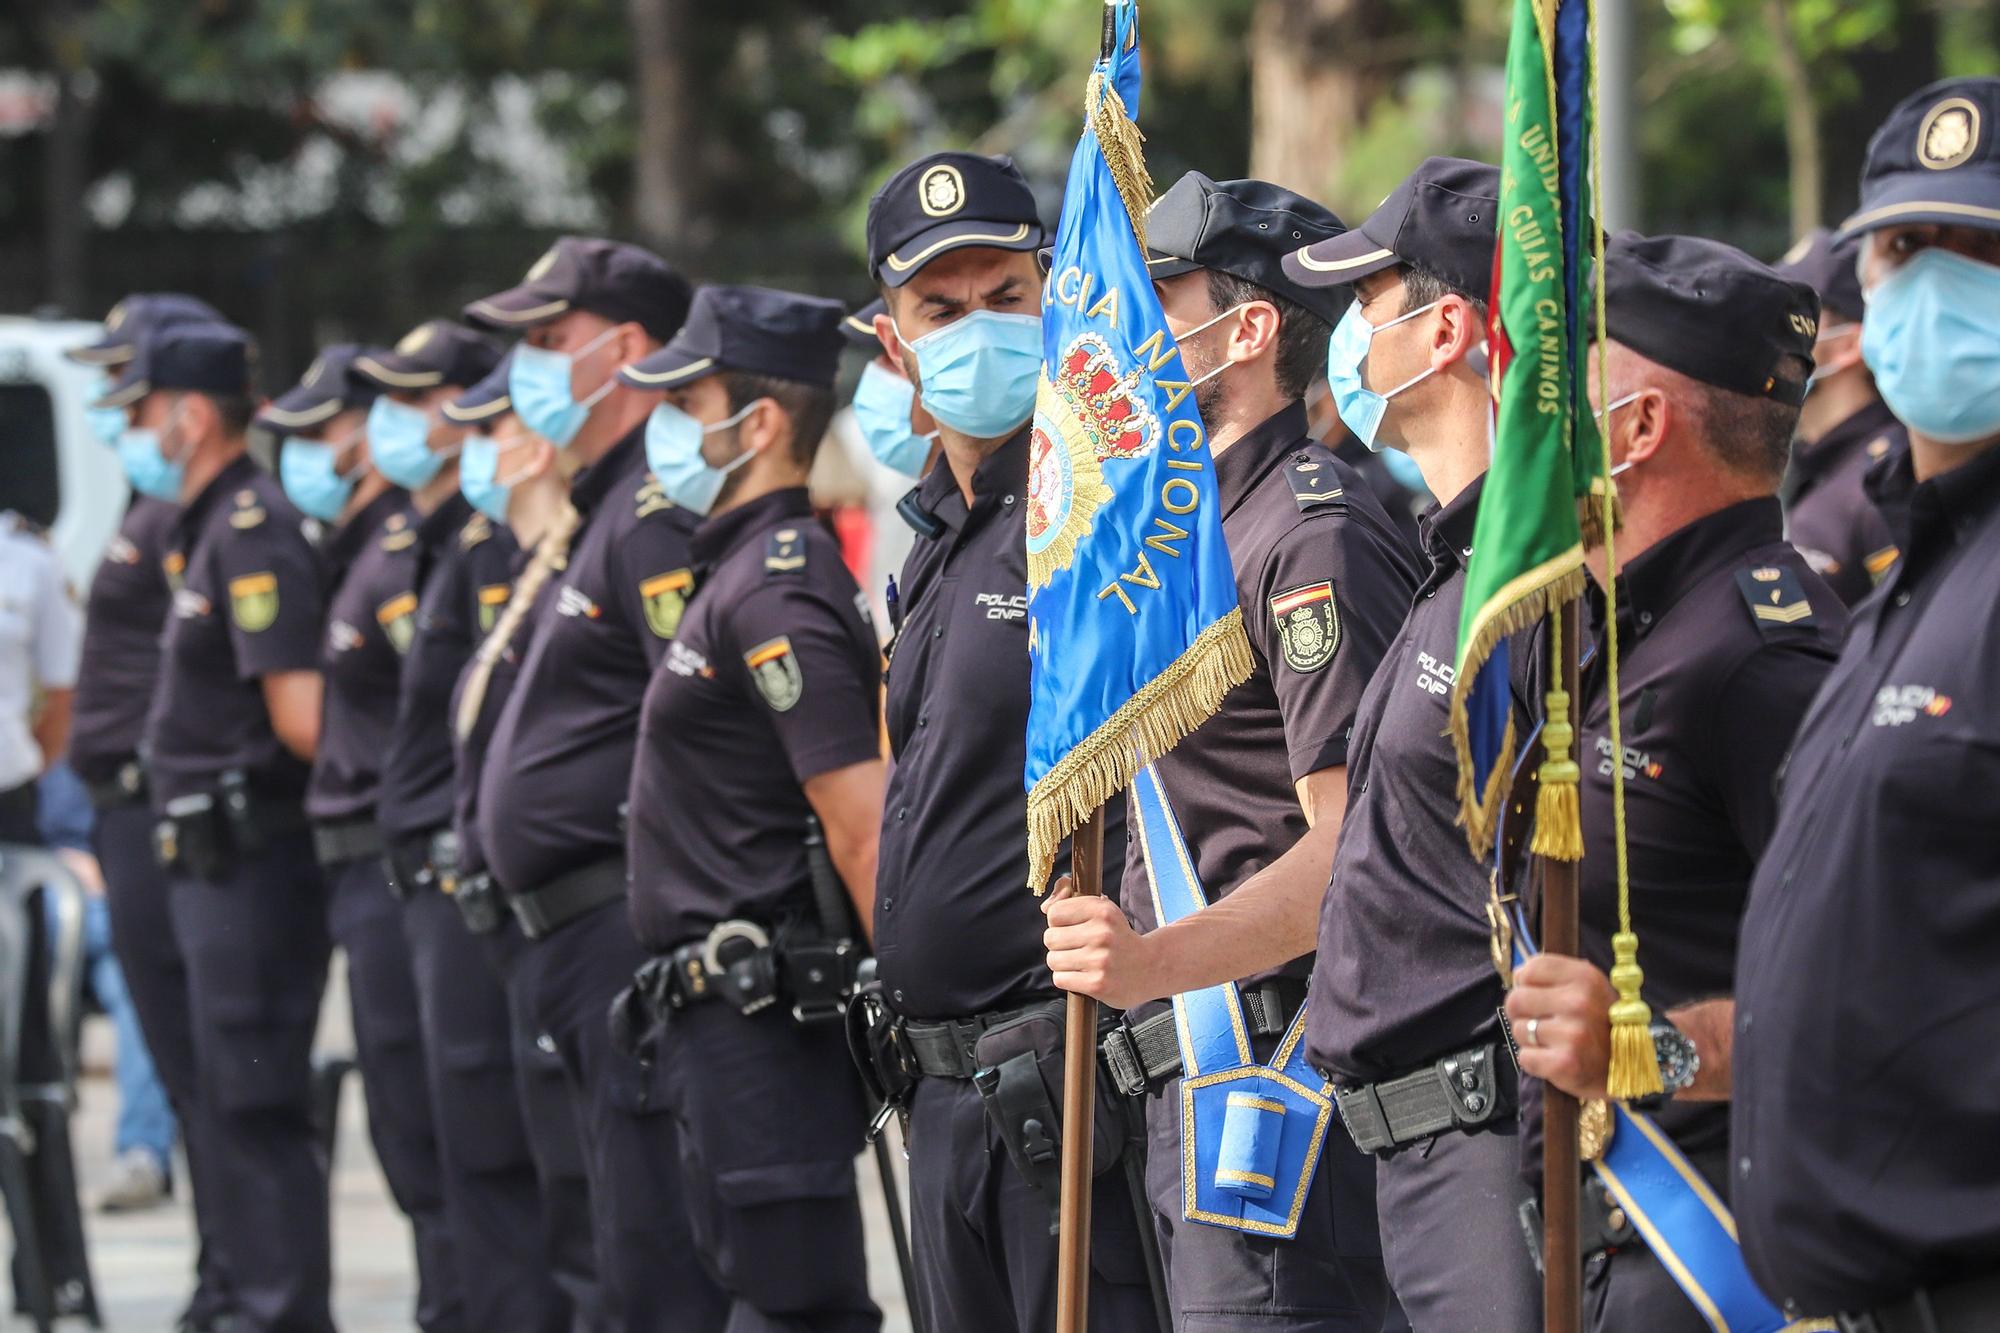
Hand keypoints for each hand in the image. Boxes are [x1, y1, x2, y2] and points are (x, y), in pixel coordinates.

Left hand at [1042, 875, 1161, 1009]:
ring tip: (1083, 962)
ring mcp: (1100, 959)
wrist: (1151, 967)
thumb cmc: (1117, 936)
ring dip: (1063, 964)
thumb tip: (1045, 907)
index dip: (1059, 922)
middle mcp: (1102, 932)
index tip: (1074, 928)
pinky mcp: (1097, 984)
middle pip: (1050, 938)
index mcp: (1102, 910)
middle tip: (1079, 947)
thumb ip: (1068, 898)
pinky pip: (1060, 979)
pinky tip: (1084, 976)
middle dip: (1059, 944)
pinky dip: (1068, 979)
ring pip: (1053, 960)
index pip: (1054, 913)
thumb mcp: (1101, 910)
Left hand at [1505, 954, 1616, 1100]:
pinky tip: (1554, 1059)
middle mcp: (1580, 1002)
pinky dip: (1534, 1061)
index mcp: (1586, 977)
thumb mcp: (1587, 988)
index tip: (1540, 995)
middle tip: (1546, 1023)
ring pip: (1519, 1030)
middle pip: (1516, 999)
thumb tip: (1517, 973)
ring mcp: (1574, 1034)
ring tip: (1555, 1042)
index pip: (1529, 970)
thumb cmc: (1599, 1024)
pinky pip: (1525, 1057)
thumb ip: (1553, 975)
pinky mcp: (1565, 1063)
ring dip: (1530, 1039)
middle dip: (1524, 1013)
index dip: (1526, 984)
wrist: (1629, 1068)